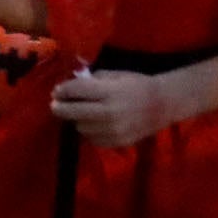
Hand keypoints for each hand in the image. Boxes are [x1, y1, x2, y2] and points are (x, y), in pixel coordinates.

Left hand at [49, 67, 177, 148]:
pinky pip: (92, 139)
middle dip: (60, 108)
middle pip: (73, 112)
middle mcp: (109, 112)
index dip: (63, 90)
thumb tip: (70, 87)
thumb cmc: (137, 84)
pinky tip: (93, 124)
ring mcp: (113, 130)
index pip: (77, 91)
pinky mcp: (116, 143)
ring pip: (80, 128)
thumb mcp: (116, 75)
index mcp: (109, 92)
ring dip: (77, 120)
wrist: (162, 105)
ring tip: (80, 113)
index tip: (56, 91)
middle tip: (55, 104)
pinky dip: (89, 131)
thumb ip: (93, 80)